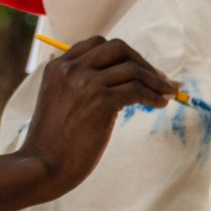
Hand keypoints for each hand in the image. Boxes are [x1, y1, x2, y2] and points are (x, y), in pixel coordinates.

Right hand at [18, 36, 176, 199]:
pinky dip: (154, 95)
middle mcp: (72, 69)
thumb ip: (76, 85)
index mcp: (58, 66)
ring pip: (132, 69)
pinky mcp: (101, 102)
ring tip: (168, 92)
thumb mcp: (57, 102)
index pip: (97, 44)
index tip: (138, 67)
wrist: (42, 166)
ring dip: (156, 80)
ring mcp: (86, 83)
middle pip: (118, 48)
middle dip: (142, 61)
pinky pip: (137, 89)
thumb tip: (117, 81)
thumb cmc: (51, 142)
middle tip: (159, 78)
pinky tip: (160, 104)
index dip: (123, 54)